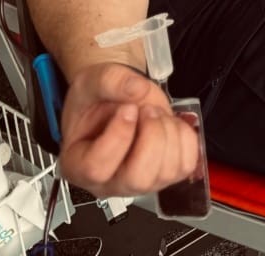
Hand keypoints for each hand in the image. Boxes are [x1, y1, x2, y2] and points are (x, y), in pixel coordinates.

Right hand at [57, 62, 200, 198]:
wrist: (116, 100)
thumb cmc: (96, 99)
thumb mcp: (91, 81)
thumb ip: (110, 81)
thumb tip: (137, 89)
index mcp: (79, 166)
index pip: (97, 168)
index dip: (118, 136)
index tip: (127, 109)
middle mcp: (109, 182)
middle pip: (138, 179)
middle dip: (151, 137)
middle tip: (147, 110)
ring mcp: (140, 182)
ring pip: (166, 173)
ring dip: (168, 132)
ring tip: (154, 113)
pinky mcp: (165, 175)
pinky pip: (186, 164)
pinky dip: (184, 137)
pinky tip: (168, 123)